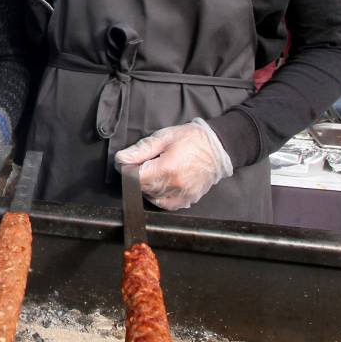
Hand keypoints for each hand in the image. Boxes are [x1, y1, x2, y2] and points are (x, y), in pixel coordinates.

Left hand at [114, 119, 232, 210]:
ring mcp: (182, 195)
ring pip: (152, 197)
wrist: (218, 148)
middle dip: (137, 177)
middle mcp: (175, 186)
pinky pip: (165, 204)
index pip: (135, 178)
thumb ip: (141, 150)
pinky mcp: (187, 200)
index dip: (127, 169)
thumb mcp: (164, 137)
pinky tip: (162, 182)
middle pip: (142, 188)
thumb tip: (122, 159)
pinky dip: (159, 195)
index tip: (127, 161)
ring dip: (147, 186)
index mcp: (167, 169)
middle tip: (143, 163)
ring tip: (155, 170)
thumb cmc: (191, 139)